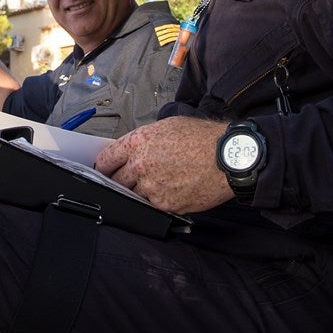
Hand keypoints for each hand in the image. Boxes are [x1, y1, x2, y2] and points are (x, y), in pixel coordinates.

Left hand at [95, 116, 233, 214]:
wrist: (228, 157)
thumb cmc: (202, 138)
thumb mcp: (167, 126)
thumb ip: (143, 140)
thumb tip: (130, 151)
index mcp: (138, 142)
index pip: (105, 159)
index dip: (105, 166)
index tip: (107, 170)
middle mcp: (140, 165)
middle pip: (116, 181)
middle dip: (121, 180)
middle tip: (133, 178)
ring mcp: (152, 187)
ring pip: (134, 195)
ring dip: (141, 191)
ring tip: (161, 181)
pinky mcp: (165, 204)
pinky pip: (152, 205)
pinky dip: (159, 200)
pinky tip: (173, 189)